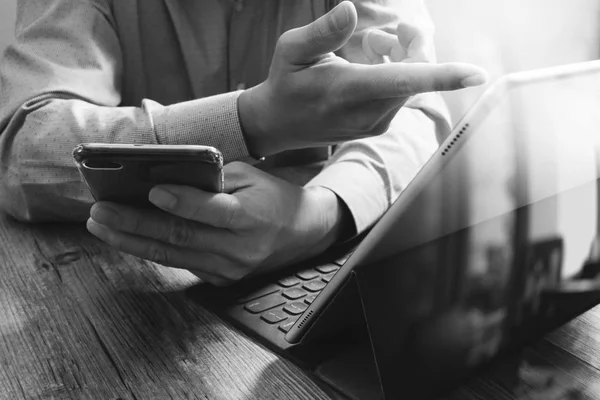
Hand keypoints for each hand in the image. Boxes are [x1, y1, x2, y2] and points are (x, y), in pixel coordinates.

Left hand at [86, 162, 348, 285]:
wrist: (304, 232)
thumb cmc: (273, 197)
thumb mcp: (250, 177)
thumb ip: (213, 179)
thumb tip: (166, 178)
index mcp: (251, 217)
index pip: (211, 211)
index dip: (180, 202)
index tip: (150, 191)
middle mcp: (240, 248)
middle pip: (181, 237)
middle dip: (135, 224)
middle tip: (101, 212)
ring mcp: (230, 268)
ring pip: (173, 256)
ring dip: (132, 241)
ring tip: (102, 226)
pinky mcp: (222, 279)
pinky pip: (182, 264)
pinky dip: (153, 250)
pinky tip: (128, 237)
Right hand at [238, 1, 486, 157]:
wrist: (279, 125)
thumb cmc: (286, 82)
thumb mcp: (292, 49)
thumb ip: (323, 31)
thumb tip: (352, 9)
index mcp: (348, 91)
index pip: (402, 81)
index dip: (442, 76)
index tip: (477, 75)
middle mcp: (368, 113)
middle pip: (414, 73)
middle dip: (410, 44)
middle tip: (387, 30)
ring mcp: (376, 123)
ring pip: (410, 83)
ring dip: (398, 57)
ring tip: (367, 47)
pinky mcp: (378, 126)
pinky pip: (401, 94)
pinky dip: (394, 73)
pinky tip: (369, 65)